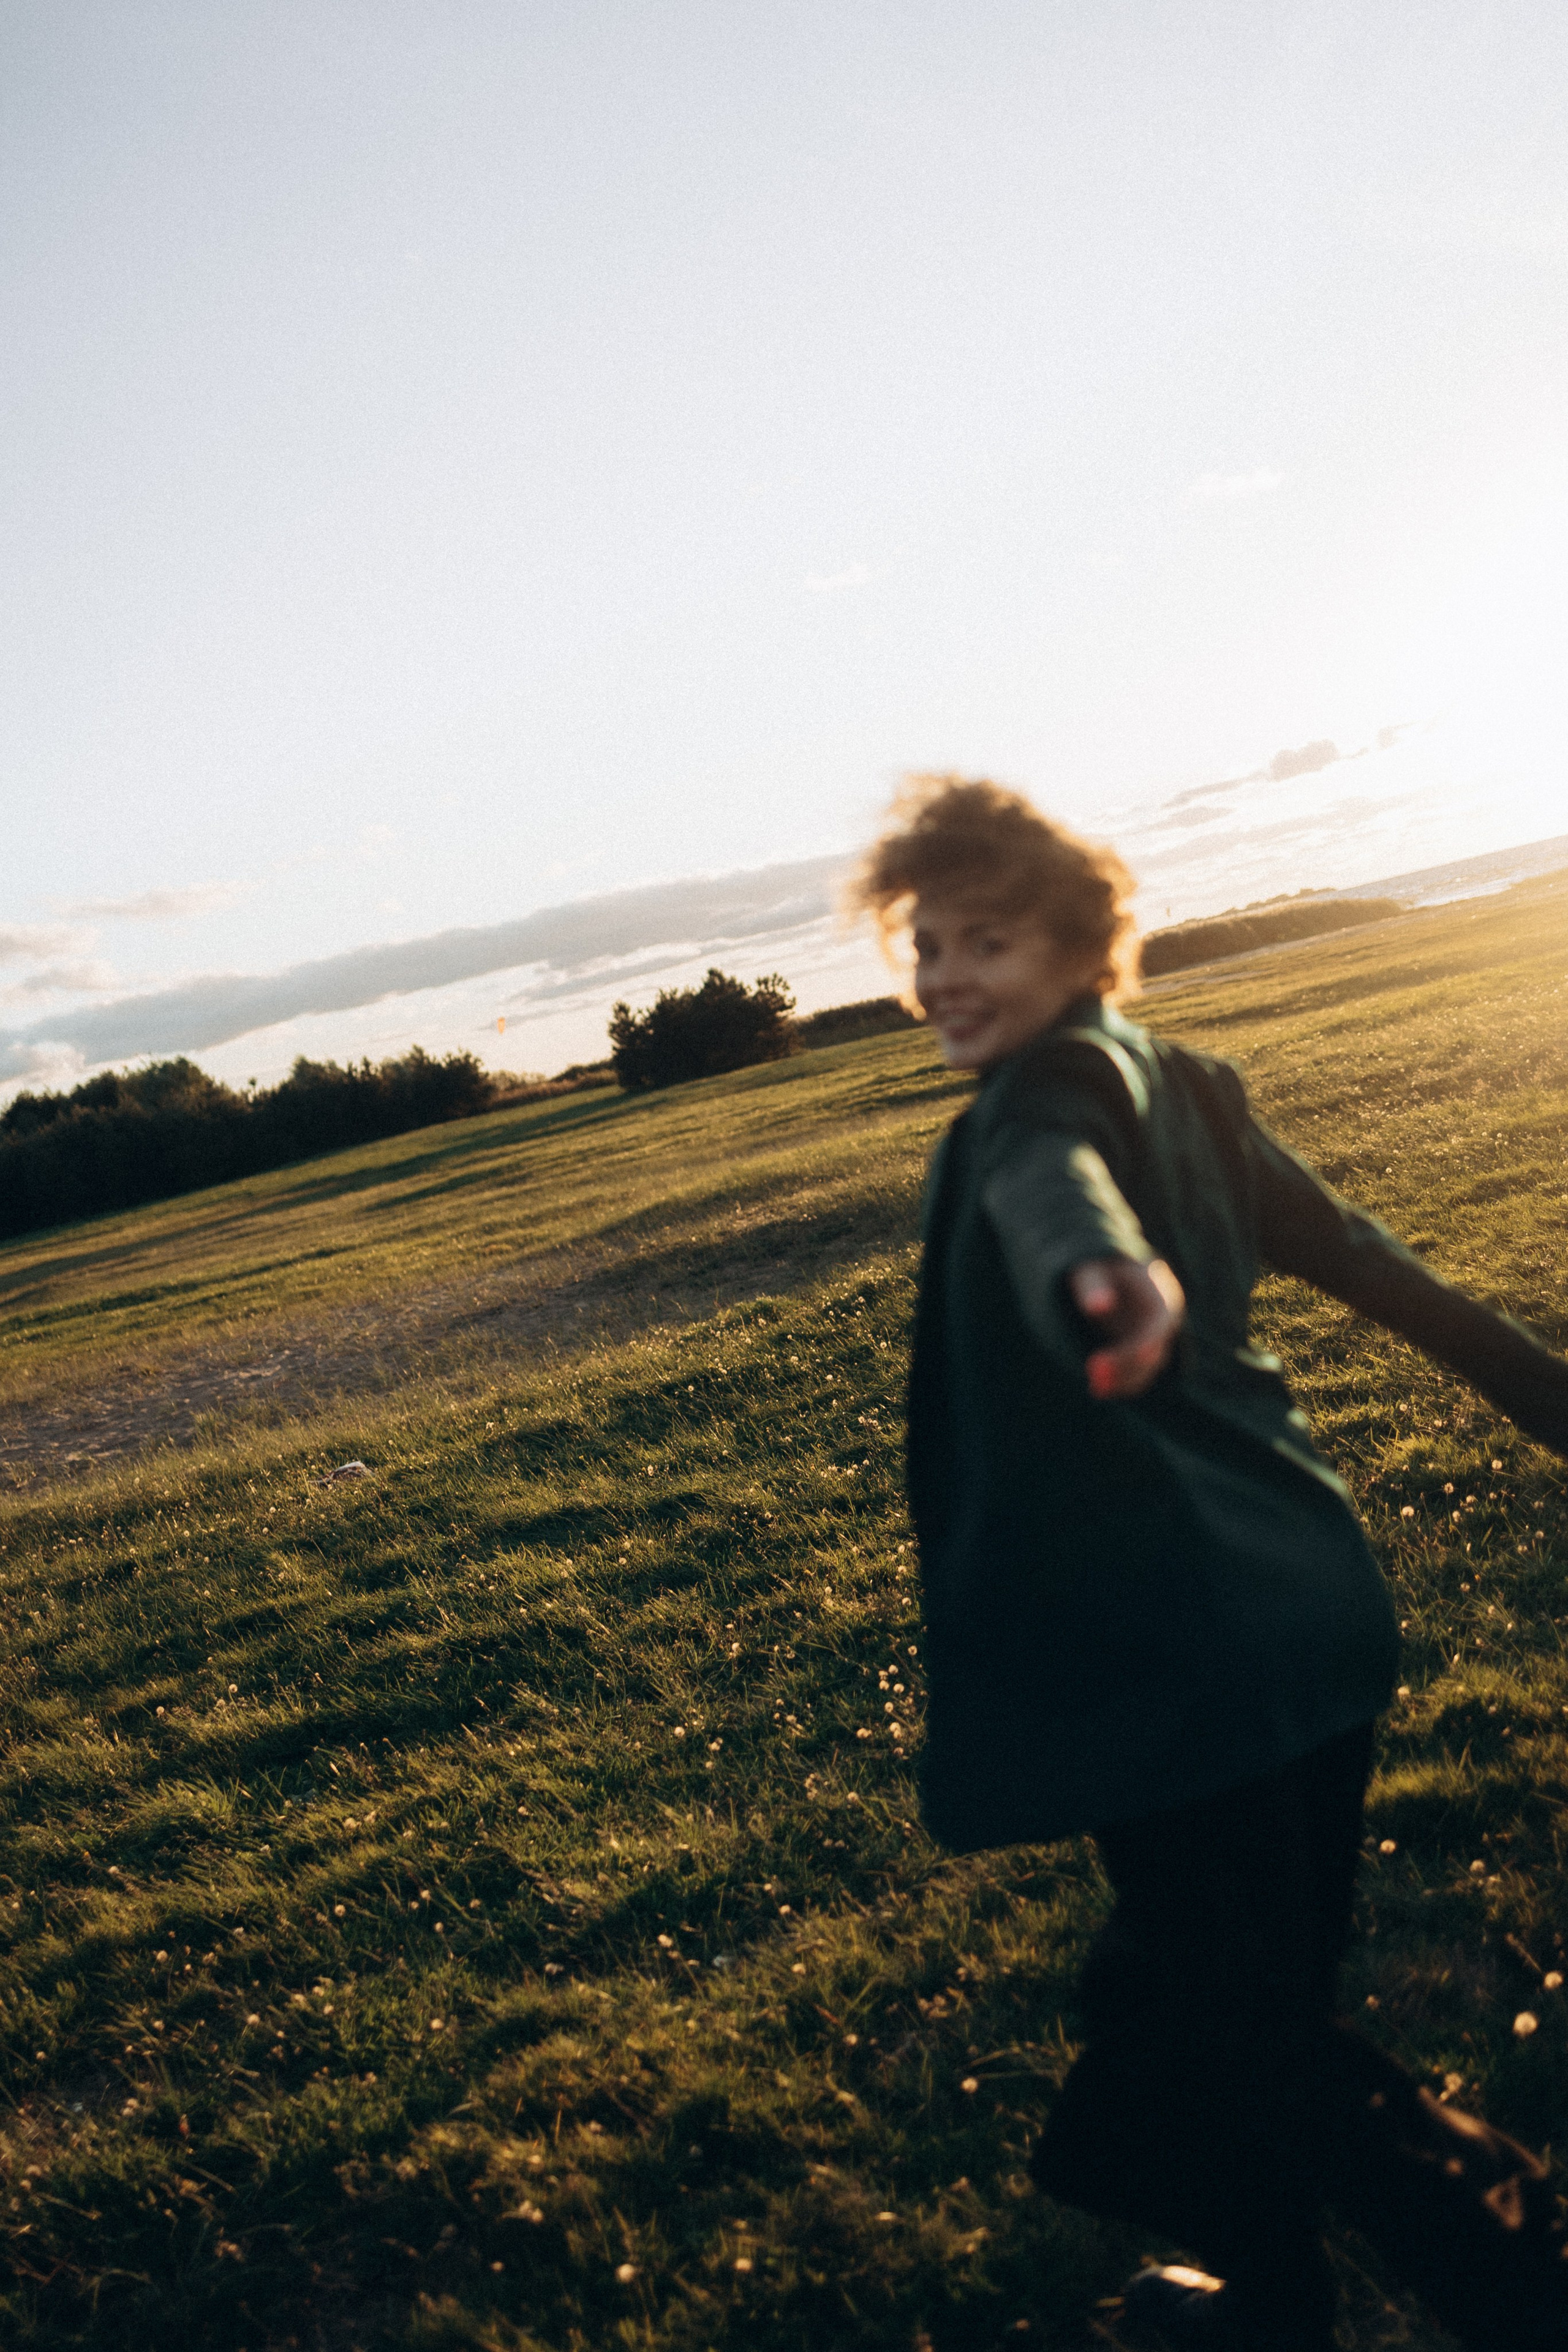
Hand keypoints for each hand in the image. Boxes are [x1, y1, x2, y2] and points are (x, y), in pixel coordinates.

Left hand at [1068, 1257, 1185, 1399]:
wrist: (1108, 1272)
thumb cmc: (1099, 1267)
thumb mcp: (1091, 1270)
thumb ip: (1094, 1286)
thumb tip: (1100, 1307)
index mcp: (1161, 1296)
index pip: (1158, 1326)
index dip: (1140, 1345)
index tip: (1116, 1357)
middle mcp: (1164, 1322)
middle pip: (1153, 1352)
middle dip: (1124, 1366)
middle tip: (1092, 1371)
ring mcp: (1155, 1340)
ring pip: (1146, 1369)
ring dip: (1122, 1381)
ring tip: (1094, 1388)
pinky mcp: (1141, 1353)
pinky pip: (1137, 1374)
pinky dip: (1119, 1383)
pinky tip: (1097, 1389)